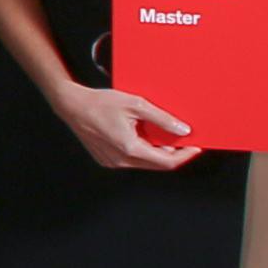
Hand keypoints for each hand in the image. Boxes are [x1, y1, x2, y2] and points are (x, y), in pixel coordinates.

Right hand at [55, 78, 202, 172]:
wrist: (72, 105)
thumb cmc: (100, 102)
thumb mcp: (136, 104)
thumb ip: (162, 119)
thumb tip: (182, 130)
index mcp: (130, 148)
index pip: (167, 162)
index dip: (185, 156)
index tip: (195, 148)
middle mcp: (121, 160)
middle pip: (157, 164)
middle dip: (172, 153)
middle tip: (180, 139)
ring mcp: (113, 162)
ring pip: (144, 163)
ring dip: (155, 152)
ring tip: (156, 134)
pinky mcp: (106, 160)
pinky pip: (131, 160)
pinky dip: (140, 151)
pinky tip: (138, 136)